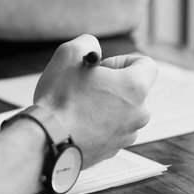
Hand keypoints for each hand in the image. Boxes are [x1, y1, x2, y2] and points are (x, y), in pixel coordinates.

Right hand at [34, 35, 155, 166]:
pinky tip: (76, 124)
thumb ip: (88, 43)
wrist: (47, 142)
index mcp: (135, 87)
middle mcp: (139, 113)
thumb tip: (94, 51)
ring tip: (78, 107)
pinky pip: (111, 130)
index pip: (146, 64)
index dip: (122, 60)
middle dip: (112, 85)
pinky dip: (98, 125)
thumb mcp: (68, 54)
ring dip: (105, 105)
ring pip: (122, 112)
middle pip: (133, 90)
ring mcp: (127, 135)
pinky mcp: (113, 150)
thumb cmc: (59, 98)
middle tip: (85, 87)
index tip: (101, 68)